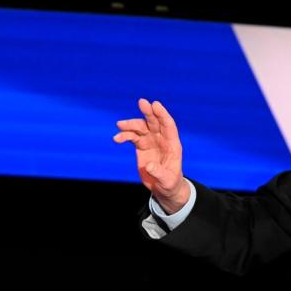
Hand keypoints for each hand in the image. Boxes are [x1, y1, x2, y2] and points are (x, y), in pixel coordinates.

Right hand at [114, 98, 189, 213]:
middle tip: (141, 102)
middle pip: (154, 122)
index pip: (168, 125)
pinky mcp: (142, 147)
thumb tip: (149, 165)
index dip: (162, 114)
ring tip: (120, 125)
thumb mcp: (167, 180)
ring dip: (131, 125)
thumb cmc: (170, 183)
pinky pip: (132, 137)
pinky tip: (117, 138)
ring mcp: (151, 142)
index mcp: (172, 144)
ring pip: (141, 128)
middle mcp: (162, 139)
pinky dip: (125, 136)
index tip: (155, 105)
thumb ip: (159, 172)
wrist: (163, 188)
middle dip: (148, 112)